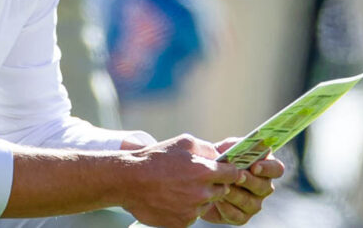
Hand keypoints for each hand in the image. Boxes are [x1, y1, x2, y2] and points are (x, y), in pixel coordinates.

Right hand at [123, 134, 242, 227]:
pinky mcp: (183, 222)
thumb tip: (221, 156)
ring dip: (199, 197)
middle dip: (213, 184)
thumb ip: (206, 148)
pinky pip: (192, 215)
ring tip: (178, 187)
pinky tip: (171, 198)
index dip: (229, 171)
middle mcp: (202, 193)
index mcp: (205, 172)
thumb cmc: (155, 158)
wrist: (129, 180)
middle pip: (222, 190)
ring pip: (206, 203)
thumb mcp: (182, 142)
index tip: (224, 171)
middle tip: (194, 178)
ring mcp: (193, 210)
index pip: (234, 174)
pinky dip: (186, 208)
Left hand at [199, 138, 284, 224]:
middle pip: (265, 187)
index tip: (255, 166)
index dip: (268, 168)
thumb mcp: (227, 149)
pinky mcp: (240, 217)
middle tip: (237, 176)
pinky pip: (237, 215)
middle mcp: (263, 187)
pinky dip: (227, 207)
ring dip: (236, 194)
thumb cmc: (218, 161)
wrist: (199, 179)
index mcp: (264, 168)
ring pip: (251, 202)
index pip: (276, 169)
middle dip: (250, 181)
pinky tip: (218, 199)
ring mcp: (253, 203)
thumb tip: (250, 145)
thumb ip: (239, 146)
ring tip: (223, 186)